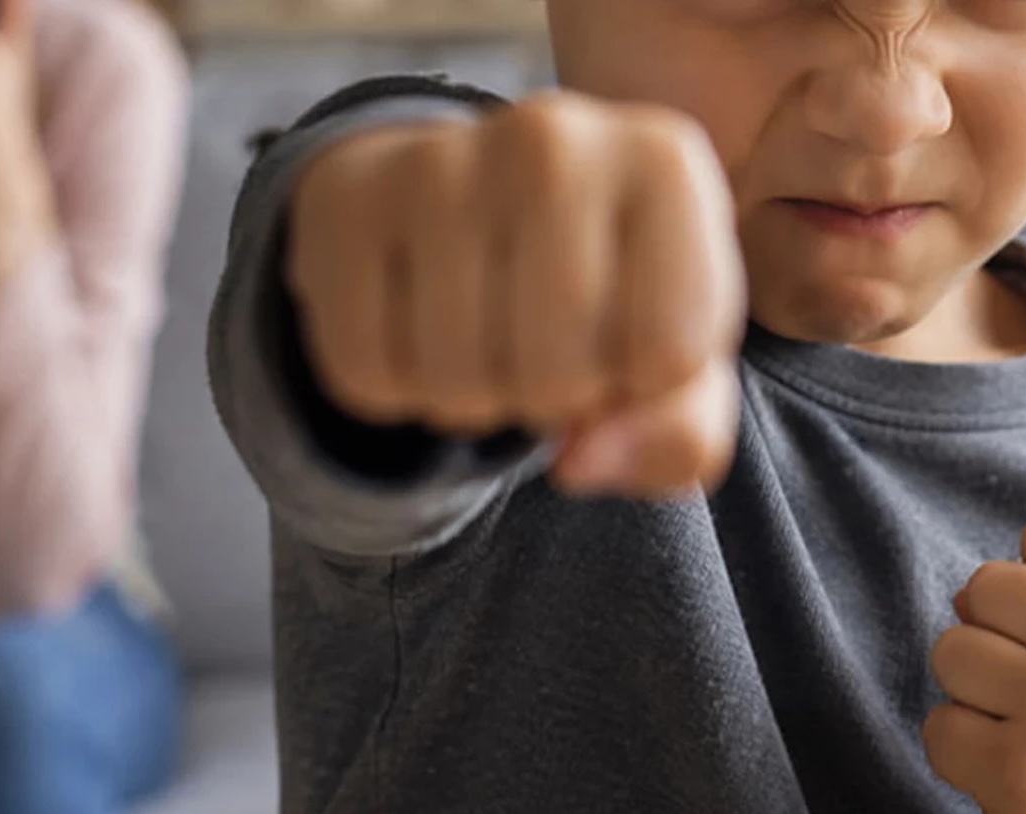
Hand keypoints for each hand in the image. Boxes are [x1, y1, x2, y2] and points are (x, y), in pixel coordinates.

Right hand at [291, 92, 746, 496]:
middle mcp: (553, 140)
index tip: (626, 339)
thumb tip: (576, 462)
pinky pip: (366, 371)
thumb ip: (678, 431)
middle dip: (550, 401)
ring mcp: (438, 161)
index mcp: (664, 164)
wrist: (471, 194)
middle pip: (556, 376)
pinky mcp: (346, 203)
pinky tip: (417, 329)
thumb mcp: (674, 355)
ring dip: (469, 402)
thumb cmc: (601, 282)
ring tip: (484, 338)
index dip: (639, 387)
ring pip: (455, 382)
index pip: (664, 357)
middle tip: (544, 346)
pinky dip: (394, 388)